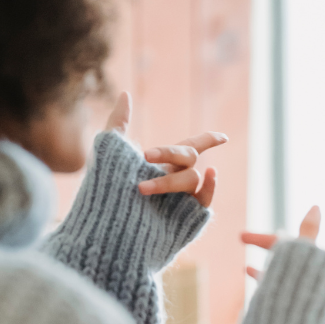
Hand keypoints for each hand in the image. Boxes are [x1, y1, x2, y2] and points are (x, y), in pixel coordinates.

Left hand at [104, 91, 227, 207]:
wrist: (100, 230)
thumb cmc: (103, 193)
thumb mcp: (108, 153)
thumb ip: (118, 122)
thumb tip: (125, 93)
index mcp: (164, 165)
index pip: (192, 147)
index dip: (210, 139)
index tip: (224, 137)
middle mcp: (177, 180)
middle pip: (188, 157)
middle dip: (169, 152)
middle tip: (144, 155)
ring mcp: (182, 200)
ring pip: (190, 178)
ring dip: (167, 181)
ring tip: (139, 189)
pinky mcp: (185, 219)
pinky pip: (204, 200)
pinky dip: (210, 187)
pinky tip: (208, 174)